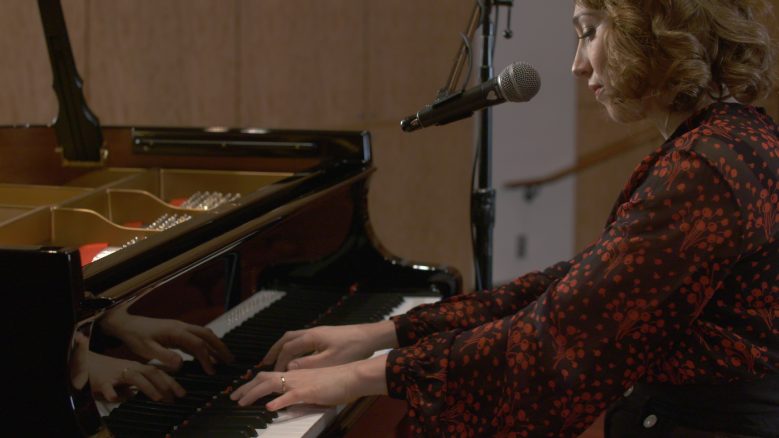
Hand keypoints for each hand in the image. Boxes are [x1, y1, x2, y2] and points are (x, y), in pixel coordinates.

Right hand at [87, 351, 184, 401]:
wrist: (87, 363)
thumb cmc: (111, 371)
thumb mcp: (129, 377)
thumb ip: (142, 384)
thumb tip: (157, 394)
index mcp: (138, 367)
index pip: (159, 373)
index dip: (172, 382)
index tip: (182, 393)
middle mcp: (130, 368)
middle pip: (151, 373)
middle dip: (165, 385)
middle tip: (174, 398)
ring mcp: (117, 374)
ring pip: (134, 377)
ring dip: (147, 387)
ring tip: (157, 398)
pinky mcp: (102, 381)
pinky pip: (107, 386)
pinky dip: (112, 392)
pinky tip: (117, 398)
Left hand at [101, 308, 233, 374]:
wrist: (128, 325)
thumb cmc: (136, 338)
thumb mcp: (147, 350)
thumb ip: (164, 356)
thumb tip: (181, 364)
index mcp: (176, 332)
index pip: (197, 344)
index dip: (206, 358)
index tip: (212, 371)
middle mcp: (183, 327)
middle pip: (207, 335)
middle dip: (220, 347)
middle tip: (230, 360)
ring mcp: (182, 328)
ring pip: (204, 334)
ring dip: (216, 344)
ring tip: (225, 357)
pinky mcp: (179, 331)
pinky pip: (198, 336)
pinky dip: (207, 344)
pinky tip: (210, 353)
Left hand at [230, 355, 387, 409]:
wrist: (353, 375)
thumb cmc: (338, 381)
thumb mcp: (315, 385)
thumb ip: (300, 391)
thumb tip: (286, 399)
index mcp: (296, 373)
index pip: (269, 376)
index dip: (253, 383)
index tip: (242, 392)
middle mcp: (294, 375)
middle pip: (264, 378)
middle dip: (246, 388)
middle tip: (233, 398)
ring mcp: (301, 382)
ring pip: (272, 384)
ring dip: (254, 393)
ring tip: (242, 403)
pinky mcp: (309, 391)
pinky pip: (290, 396)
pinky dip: (279, 401)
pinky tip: (269, 408)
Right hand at [263, 321, 396, 370]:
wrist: (369, 337)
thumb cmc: (351, 349)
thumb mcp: (329, 361)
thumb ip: (307, 364)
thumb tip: (289, 368)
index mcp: (311, 337)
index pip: (287, 349)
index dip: (278, 361)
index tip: (273, 373)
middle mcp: (312, 332)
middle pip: (286, 339)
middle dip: (274, 351)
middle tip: (264, 362)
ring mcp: (319, 333)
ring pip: (294, 338)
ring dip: (284, 348)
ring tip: (277, 359)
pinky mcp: (325, 336)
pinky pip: (303, 340)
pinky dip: (294, 348)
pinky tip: (297, 357)